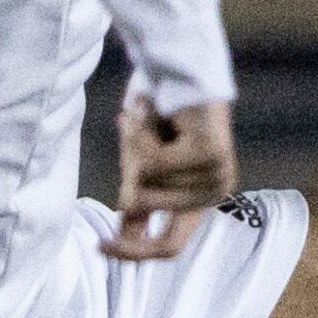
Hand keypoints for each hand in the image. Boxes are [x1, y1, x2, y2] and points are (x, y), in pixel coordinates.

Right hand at [101, 95, 237, 262]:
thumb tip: (124, 245)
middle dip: (127, 170)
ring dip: (134, 146)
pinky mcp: (211, 153)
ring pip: (147, 182)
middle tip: (132, 133)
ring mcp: (217, 173)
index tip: (100, 247)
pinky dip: (138, 135)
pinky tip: (145, 111)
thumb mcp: (143, 166)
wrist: (176, 65)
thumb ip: (138, 202)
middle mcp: (216, 191)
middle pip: (145, 206)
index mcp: (201, 200)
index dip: (133, 253)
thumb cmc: (160, 115)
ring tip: (144, 118)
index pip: (170, 247)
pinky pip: (154, 163)